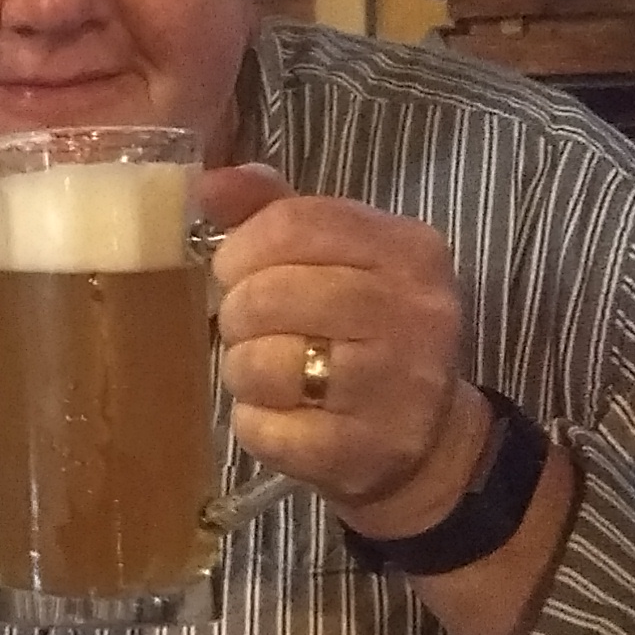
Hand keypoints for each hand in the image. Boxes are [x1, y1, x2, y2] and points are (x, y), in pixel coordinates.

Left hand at [200, 163, 487, 538]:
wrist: (427, 439)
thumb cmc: (366, 332)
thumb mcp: (337, 257)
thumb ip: (274, 210)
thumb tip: (208, 184)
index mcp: (408, 249)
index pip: (292, 223)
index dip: (241, 248)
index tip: (233, 270)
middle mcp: (413, 313)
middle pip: (270, 293)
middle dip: (238, 312)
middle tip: (249, 327)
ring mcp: (395, 387)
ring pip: (264, 363)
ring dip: (243, 369)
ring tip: (266, 372)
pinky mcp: (364, 450)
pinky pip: (265, 428)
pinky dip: (255, 423)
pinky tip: (281, 416)